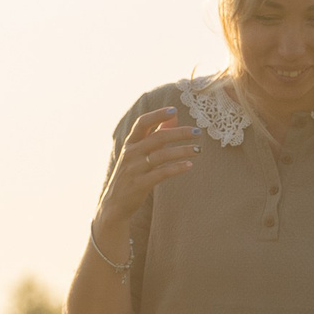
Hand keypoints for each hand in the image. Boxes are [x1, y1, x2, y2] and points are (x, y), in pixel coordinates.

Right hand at [95, 109, 199, 247]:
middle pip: (157, 138)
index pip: (142, 122)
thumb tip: (174, 116)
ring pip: (161, 155)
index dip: (157, 114)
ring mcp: (135, 169)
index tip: (174, 110)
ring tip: (199, 150)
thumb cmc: (132, 173)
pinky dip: (176, 168)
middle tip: (198, 132)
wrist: (115, 203)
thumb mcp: (140, 151)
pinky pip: (161, 173)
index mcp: (130, 142)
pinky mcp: (140, 184)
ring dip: (182, 151)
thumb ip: (156, 133)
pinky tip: (189, 165)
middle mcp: (131, 153)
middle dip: (179, 133)